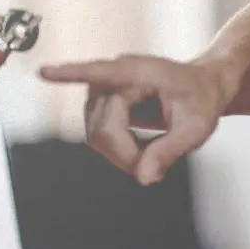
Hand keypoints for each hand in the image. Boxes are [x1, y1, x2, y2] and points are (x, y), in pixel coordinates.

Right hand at [39, 55, 233, 185]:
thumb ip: (170, 151)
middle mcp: (118, 76)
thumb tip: (144, 177)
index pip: (103, 72)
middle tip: (154, 168)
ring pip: (96, 134)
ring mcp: (106, 89)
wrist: (204, 88)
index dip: (71, 74)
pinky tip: (138, 148)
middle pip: (102, 127)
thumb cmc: (203, 99)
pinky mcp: (101, 103)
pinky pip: (98, 135)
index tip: (45, 73)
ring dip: (120, 153)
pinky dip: (117, 149)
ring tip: (152, 154)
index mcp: (142, 71)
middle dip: (124, 154)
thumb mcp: (198, 127)